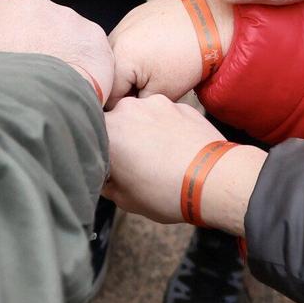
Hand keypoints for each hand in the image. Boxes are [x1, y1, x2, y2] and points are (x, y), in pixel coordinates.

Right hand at [0, 0, 113, 102]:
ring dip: (67, 56)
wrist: (29, 99)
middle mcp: (34, 3)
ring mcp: (66, 15)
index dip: (12, 49)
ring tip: (60, 87)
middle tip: (40, 78)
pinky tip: (79, 88)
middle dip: (43, 47)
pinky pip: (91, 51)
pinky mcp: (93, 32)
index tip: (16, 69)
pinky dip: (88, 68)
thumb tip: (0, 73)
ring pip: (69, 36)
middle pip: (40, 25)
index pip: (6, 24)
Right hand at [103, 97, 263, 232]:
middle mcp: (128, 109)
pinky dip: (166, 128)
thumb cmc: (166, 192)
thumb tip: (103, 177)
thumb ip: (105, 183)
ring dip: (144, 131)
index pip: (89, 135)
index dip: (97, 151)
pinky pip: (164, 115)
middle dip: (121, 138)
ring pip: (141, 115)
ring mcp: (156, 103)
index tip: (106, 165)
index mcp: (108, 131)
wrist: (214, 180)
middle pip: (115, 121)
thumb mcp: (124, 199)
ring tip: (158, 156)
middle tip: (132, 163)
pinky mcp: (179, 104)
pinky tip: (175, 149)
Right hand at [109, 0, 235, 102]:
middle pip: (109, 74)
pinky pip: (126, 39)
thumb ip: (134, 104)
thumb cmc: (191, 58)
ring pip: (116, 56)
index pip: (107, 94)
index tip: (140, 106)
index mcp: (119, 58)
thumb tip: (124, 107)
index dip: (123, 107)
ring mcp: (124, 22)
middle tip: (150, 88)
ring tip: (155, 68)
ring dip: (128, 67)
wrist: (213, 24)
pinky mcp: (135, 15)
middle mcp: (115, 37)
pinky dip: (136, 50)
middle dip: (124, 86)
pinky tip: (157, 53)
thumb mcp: (161, 93)